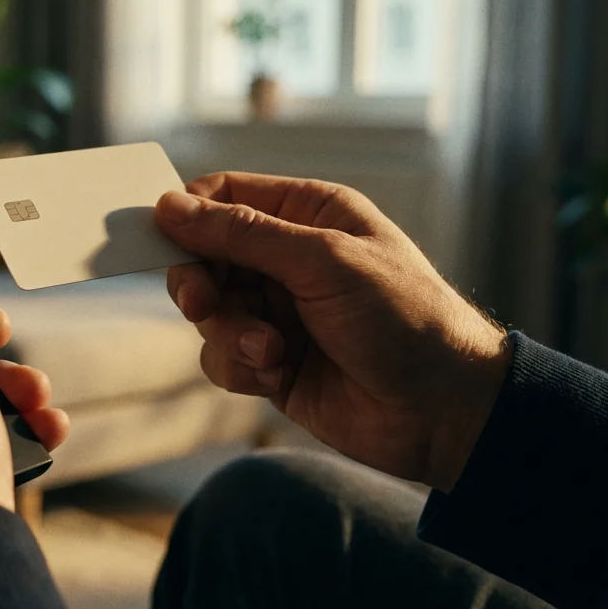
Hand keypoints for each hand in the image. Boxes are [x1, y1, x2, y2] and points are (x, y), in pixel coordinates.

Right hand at [155, 173, 510, 491]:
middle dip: (200, 284)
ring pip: (208, 312)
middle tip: (204, 304)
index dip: (189, 215)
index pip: (225, 196)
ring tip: (270, 351)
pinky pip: (220, 357)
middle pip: (204, 256)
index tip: (163, 239)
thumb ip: (243, 234)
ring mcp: (278, 312)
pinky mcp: (271, 363)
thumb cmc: (404, 319)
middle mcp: (289, 259)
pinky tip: (275, 375)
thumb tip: (171, 207)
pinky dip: (238, 367)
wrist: (444, 411)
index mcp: (308, 214)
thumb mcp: (323, 261)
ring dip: (228, 333)